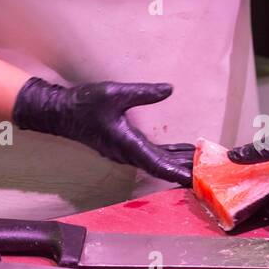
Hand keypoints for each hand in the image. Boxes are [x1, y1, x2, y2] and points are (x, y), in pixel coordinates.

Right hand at [12, 77, 194, 185]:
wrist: (60, 112)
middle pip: (161, 166)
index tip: (195, 178)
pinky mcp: (123, 146)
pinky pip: (150, 154)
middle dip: (184, 169)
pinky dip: (168, 154)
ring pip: (157, 161)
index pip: (158, 164)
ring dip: (178, 162)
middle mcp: (127, 153)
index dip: (177, 172)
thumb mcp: (114, 93)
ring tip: (202, 163)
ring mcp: (125, 151)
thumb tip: (169, 89)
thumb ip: (143, 93)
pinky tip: (182, 150)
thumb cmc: (84, 104)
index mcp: (127, 145)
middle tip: (209, 172)